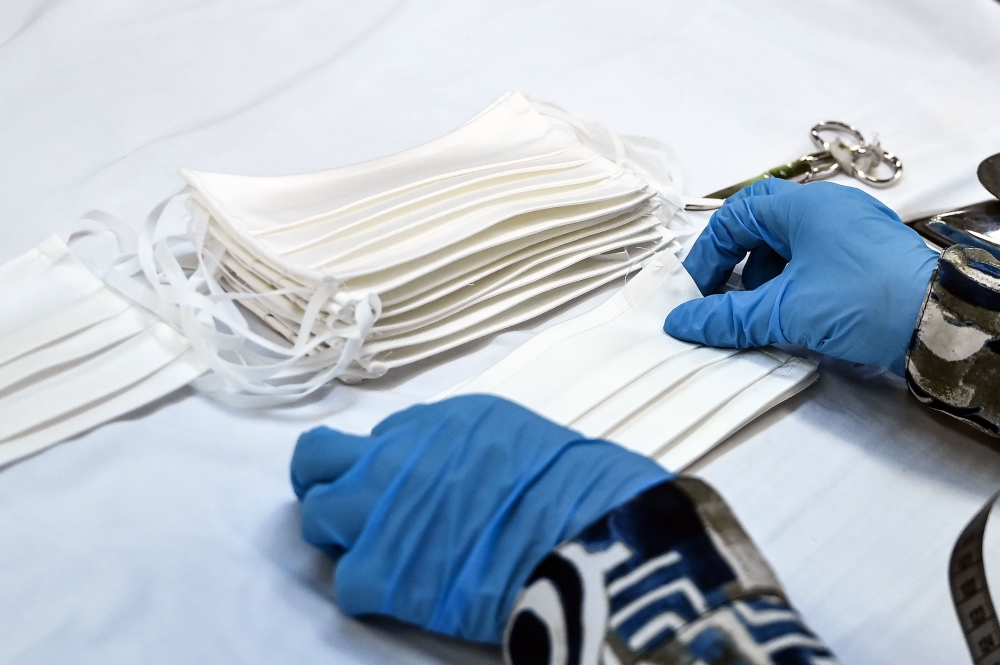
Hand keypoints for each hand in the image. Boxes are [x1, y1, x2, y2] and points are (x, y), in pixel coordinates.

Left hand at [290, 394, 669, 643]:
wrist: (574, 526)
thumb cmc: (551, 475)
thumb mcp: (491, 422)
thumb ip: (435, 431)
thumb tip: (403, 443)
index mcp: (414, 430)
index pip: (351, 440)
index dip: (356, 461)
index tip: (367, 477)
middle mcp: (385, 467)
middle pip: (313, 469)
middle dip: (324, 486)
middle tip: (347, 506)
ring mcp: (378, 521)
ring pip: (317, 522)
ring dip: (339, 534)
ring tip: (375, 547)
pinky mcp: (383, 577)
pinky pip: (346, 582)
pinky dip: (365, 587)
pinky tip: (396, 586)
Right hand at [664, 179, 937, 374]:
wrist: (943, 322)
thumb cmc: (864, 300)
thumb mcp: (787, 310)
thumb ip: (729, 317)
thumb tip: (682, 323)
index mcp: (804, 206)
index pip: (735, 216)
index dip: (709, 253)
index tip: (697, 291)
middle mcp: (827, 209)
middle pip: (760, 223)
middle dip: (734, 259)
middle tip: (721, 292)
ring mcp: (850, 231)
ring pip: (787, 243)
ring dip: (762, 274)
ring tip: (758, 310)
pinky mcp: (865, 257)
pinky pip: (813, 259)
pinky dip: (791, 281)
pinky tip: (792, 312)